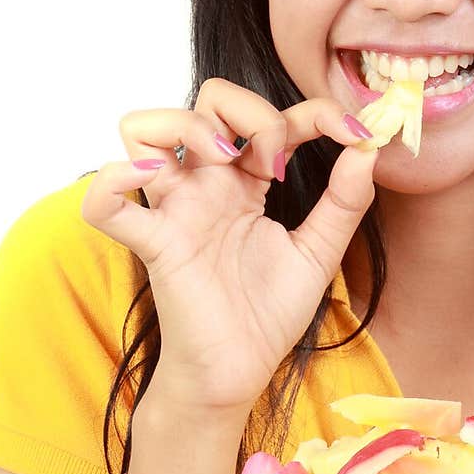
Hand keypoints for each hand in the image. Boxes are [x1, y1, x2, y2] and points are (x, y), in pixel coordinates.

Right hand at [81, 81, 377, 412]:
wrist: (239, 372)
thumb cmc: (266, 314)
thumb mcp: (319, 253)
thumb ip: (344, 203)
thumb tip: (368, 150)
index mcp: (244, 184)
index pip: (272, 117)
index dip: (316, 112)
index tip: (355, 133)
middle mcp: (205, 186)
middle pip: (205, 100)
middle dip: (250, 111)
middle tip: (276, 160)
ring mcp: (174, 210)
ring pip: (142, 128)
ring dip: (186, 125)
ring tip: (226, 161)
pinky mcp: (155, 244)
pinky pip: (105, 203)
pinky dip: (112, 180)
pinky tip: (149, 178)